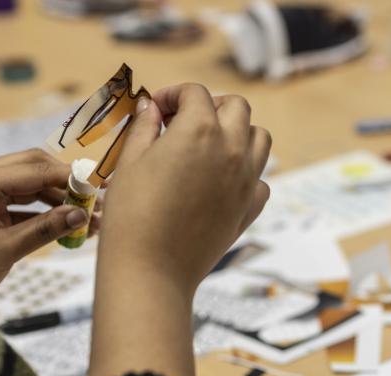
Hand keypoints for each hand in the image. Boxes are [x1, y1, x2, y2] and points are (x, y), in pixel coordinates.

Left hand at [0, 149, 99, 302]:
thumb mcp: (5, 251)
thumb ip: (45, 229)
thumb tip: (81, 215)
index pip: (35, 169)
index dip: (71, 178)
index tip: (100, 188)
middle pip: (34, 167)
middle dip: (67, 183)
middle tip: (96, 200)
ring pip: (30, 185)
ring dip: (59, 199)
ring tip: (89, 218)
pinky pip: (21, 202)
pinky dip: (44, 212)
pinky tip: (67, 225)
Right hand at [88, 84, 270, 375]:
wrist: (152, 269)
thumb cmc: (132, 214)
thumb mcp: (130, 161)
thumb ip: (146, 128)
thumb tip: (153, 107)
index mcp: (200, 130)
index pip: (195, 92)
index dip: (173, 94)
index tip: (157, 110)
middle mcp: (232, 149)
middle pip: (237, 107)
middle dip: (211, 106)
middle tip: (184, 122)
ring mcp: (246, 180)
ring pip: (259, 138)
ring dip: (238, 133)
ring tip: (210, 147)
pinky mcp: (250, 208)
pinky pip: (260, 180)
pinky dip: (246, 174)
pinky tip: (220, 182)